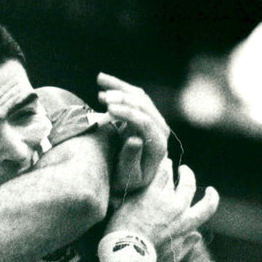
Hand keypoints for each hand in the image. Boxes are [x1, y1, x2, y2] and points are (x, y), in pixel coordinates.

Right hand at [97, 72, 169, 192]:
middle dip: (123, 98)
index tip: (108, 108)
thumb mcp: (126, 177)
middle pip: (144, 106)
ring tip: (100, 85)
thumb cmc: (125, 182)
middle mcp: (161, 131)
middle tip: (103, 97)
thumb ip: (130, 160)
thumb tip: (135, 139)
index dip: (128, 113)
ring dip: (119, 88)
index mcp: (158, 146)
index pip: (145, 123)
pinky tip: (101, 80)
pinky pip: (134, 94)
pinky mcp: (146, 113)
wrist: (128, 179)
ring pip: (139, 96)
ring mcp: (154, 120)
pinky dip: (118, 86)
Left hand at [107, 158, 218, 261]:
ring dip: (169, 167)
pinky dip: (157, 165)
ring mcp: (163, 198)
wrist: (130, 253)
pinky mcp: (147, 192)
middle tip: (183, 170)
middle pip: (188, 185)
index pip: (207, 208)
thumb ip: (186, 245)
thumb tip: (197, 236)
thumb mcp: (172, 257)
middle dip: (187, 175)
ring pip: (170, 174)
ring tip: (165, 162)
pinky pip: (156, 171)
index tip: (210, 191)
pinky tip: (150, 162)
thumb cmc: (150, 259)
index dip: (211, 197)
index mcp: (187, 225)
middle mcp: (178, 208)